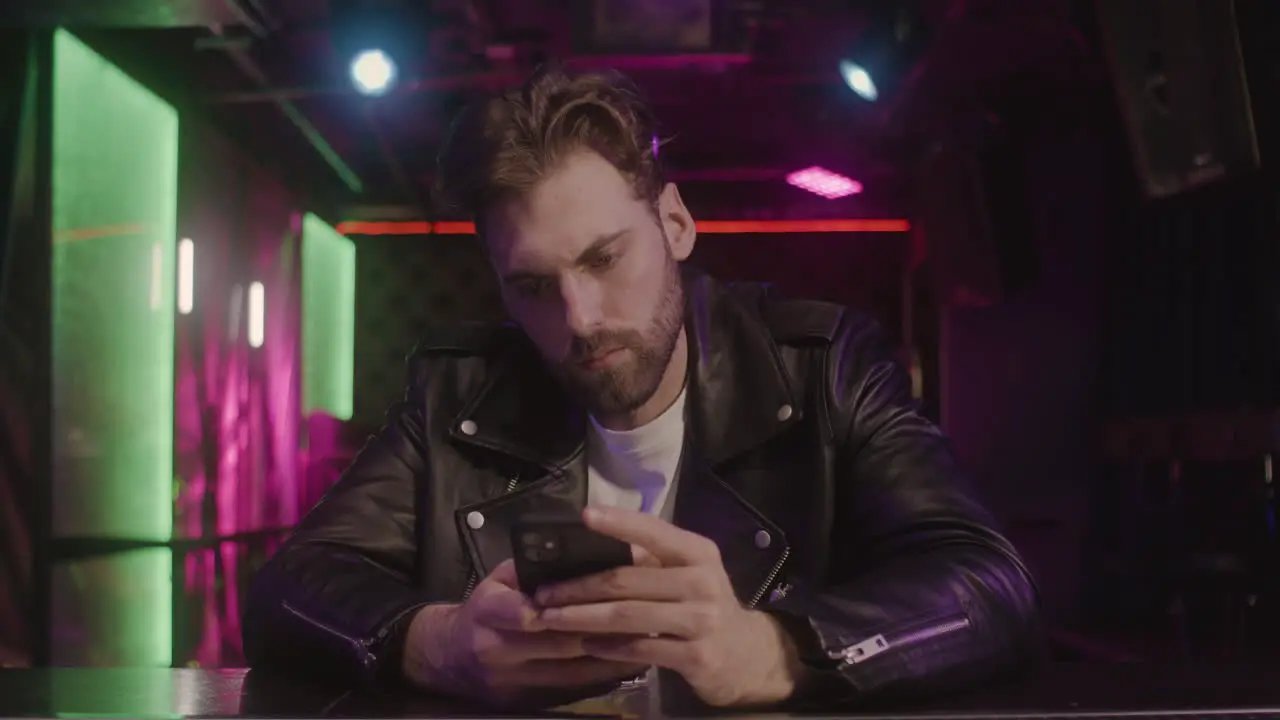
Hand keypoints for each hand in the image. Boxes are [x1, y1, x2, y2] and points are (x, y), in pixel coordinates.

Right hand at [401, 559, 644, 706]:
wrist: (448, 657)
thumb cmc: (483, 607)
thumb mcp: (498, 578)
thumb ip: (534, 567)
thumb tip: (588, 549)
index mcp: (487, 610)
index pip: (523, 611)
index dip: (566, 606)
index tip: (609, 594)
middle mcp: (498, 649)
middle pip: (560, 641)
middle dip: (605, 626)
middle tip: (646, 610)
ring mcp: (511, 680)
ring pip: (572, 670)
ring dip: (613, 653)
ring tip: (649, 635)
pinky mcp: (524, 701)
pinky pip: (572, 688)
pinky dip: (604, 674)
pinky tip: (631, 660)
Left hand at [533, 507, 802, 707]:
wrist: (744, 655)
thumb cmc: (704, 604)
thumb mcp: (688, 573)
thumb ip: (651, 560)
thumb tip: (590, 546)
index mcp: (697, 552)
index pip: (653, 531)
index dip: (618, 523)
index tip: (583, 516)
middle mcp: (702, 582)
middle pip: (627, 580)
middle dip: (578, 586)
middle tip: (543, 592)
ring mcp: (701, 620)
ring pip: (627, 616)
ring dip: (582, 617)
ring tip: (551, 617)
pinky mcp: (695, 656)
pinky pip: (640, 649)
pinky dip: (608, 646)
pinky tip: (586, 644)